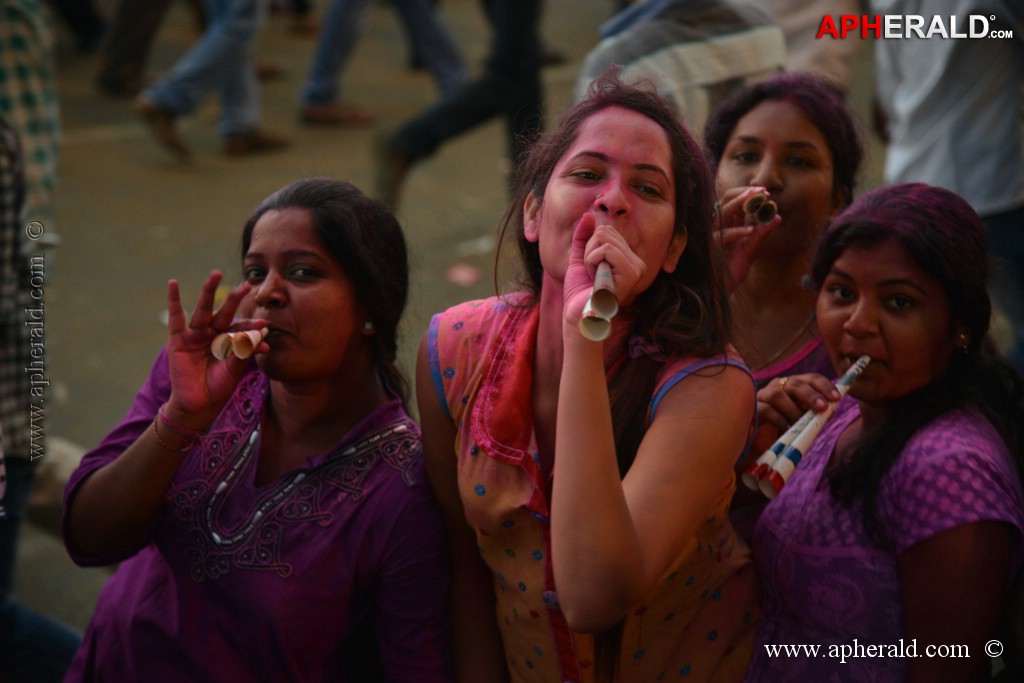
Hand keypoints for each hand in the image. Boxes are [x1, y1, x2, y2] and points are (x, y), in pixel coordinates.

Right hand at [163, 270, 266, 431]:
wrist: (199, 405)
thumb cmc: (219, 387)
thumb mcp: (235, 368)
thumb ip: (244, 351)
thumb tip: (261, 335)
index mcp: (229, 340)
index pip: (241, 328)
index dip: (252, 327)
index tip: (264, 324)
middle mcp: (213, 334)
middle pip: (225, 313)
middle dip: (235, 299)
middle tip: (248, 286)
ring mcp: (196, 335)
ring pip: (203, 310)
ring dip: (209, 291)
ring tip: (216, 274)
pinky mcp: (178, 339)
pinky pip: (176, 317)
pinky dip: (174, 300)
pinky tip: (173, 284)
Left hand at [563, 214, 644, 333]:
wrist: (578, 314)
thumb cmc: (579, 291)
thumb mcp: (580, 258)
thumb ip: (584, 237)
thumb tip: (589, 215)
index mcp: (629, 259)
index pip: (606, 230)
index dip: (590, 247)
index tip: (592, 269)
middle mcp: (638, 263)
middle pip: (605, 231)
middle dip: (589, 251)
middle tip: (592, 274)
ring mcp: (637, 268)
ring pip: (604, 238)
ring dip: (590, 258)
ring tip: (595, 278)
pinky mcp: (631, 273)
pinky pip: (605, 250)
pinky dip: (591, 263)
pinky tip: (596, 281)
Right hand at [714, 186, 781, 290]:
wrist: (720, 288)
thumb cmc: (732, 268)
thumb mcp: (751, 248)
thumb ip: (762, 233)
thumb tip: (778, 217)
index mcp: (727, 223)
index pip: (734, 200)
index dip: (749, 193)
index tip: (766, 191)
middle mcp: (718, 225)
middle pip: (727, 199)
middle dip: (746, 193)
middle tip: (763, 191)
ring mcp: (713, 234)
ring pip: (724, 211)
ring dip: (741, 203)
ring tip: (758, 200)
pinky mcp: (711, 246)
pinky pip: (724, 235)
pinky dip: (738, 231)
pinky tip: (752, 230)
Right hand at [755, 372, 840, 436]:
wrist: (758, 443)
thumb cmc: (782, 430)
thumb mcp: (803, 422)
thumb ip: (815, 415)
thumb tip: (831, 412)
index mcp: (793, 386)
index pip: (810, 379)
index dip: (824, 385)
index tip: (836, 398)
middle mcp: (777, 387)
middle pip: (795, 383)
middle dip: (811, 395)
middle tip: (822, 408)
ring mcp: (762, 396)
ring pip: (777, 394)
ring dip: (793, 409)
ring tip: (800, 423)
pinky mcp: (752, 409)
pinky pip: (766, 410)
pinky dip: (779, 419)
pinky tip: (786, 429)